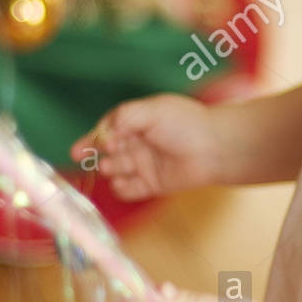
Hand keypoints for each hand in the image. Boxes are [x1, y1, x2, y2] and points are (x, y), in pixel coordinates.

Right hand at [69, 94, 224, 198]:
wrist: (214, 149)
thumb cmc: (185, 123)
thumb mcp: (152, 111)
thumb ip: (124, 117)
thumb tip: (102, 132)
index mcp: (136, 122)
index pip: (105, 129)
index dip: (94, 138)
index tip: (86, 146)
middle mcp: (137, 142)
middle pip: (106, 151)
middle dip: (98, 154)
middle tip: (110, 152)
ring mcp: (143, 164)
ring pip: (114, 170)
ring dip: (110, 169)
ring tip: (115, 166)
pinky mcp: (151, 184)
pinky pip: (127, 190)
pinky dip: (121, 188)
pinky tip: (124, 183)